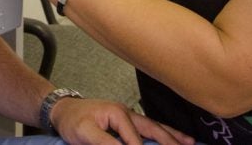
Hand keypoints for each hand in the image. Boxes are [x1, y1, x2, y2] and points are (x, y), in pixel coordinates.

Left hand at [49, 97, 194, 144]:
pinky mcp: (125, 120)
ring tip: (189, 141)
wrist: (62, 110)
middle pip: (153, 128)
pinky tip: (170, 136)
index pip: (136, 141)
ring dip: (171, 135)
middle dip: (171, 140)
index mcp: (118, 114)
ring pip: (154, 126)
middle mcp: (127, 112)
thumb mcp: (85, 134)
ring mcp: (127, 116)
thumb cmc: (72, 120)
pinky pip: (147, 127)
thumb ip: (107, 144)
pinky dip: (160, 132)